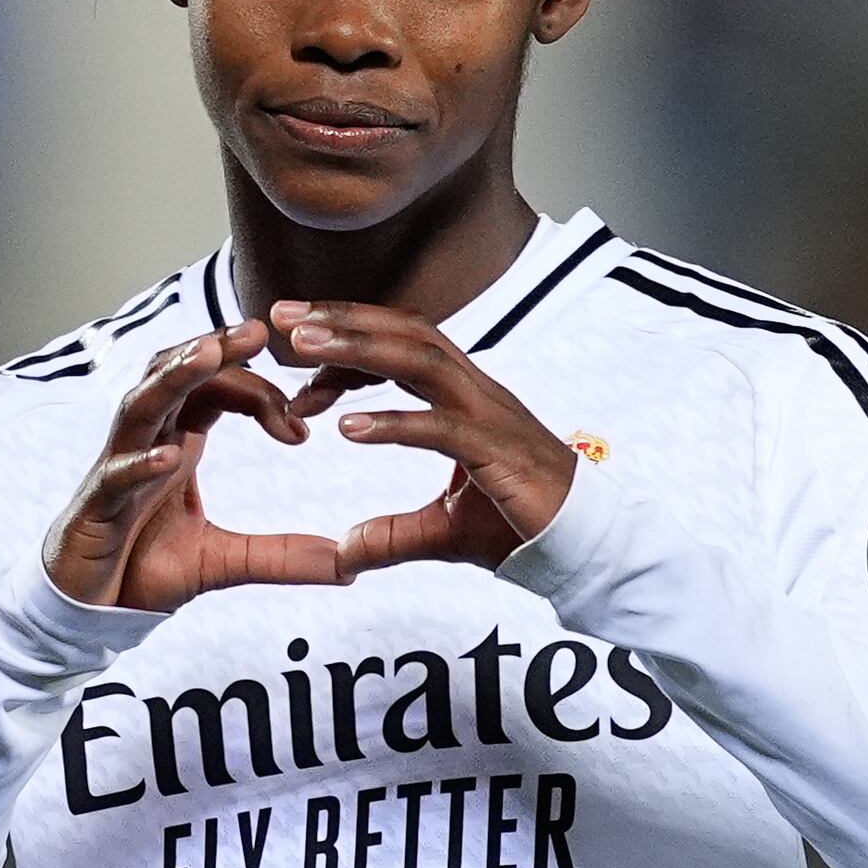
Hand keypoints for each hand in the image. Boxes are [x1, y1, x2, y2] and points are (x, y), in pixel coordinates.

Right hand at [44, 323, 345, 611]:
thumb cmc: (144, 570)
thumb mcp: (226, 562)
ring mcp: (116, 469)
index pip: (217, 390)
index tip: (303, 426)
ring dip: (173, 378)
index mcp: (178, 442)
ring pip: (139, 405)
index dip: (259, 392)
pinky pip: (115, 475)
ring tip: (207, 356)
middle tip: (259, 330)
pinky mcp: (96, 507)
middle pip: (176, 375)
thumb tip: (350, 566)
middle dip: (214, 348)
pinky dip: (140, 463)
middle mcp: (146, 443)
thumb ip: (282, 557)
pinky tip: (167, 458)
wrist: (88, 610)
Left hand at [261, 299, 580, 572]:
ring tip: (304, 348)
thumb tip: (345, 552)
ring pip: (421, 363)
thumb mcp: (441, 532)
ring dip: (358, 350)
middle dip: (343, 319)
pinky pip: (442, 428)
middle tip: (282, 315)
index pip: (400, 344)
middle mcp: (475, 393)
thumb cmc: (523, 522)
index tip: (292, 337)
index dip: (348, 334)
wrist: (586, 544)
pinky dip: (394, 423)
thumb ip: (392, 536)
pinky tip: (347, 428)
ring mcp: (489, 418)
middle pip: (406, 333)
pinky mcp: (498, 454)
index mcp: (462, 397)